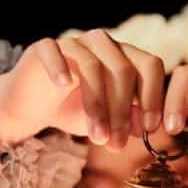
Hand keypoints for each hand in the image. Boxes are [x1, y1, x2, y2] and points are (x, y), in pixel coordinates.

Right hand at [0, 29, 165, 149]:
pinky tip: (63, 85)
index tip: (152, 130)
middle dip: (122, 112)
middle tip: (117, 144)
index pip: (150, 66)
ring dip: (97, 106)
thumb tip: (145, 126)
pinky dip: (58, 66)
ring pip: (92, 66)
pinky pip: (53, 50)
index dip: (154, 97)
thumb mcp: (107, 122)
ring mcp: (73, 43)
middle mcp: (102, 44)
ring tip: (97, 138)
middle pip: (123, 69)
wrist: (33, 108)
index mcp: (124, 57)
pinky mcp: (43, 47)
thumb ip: (128, 121)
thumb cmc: (76, 111)